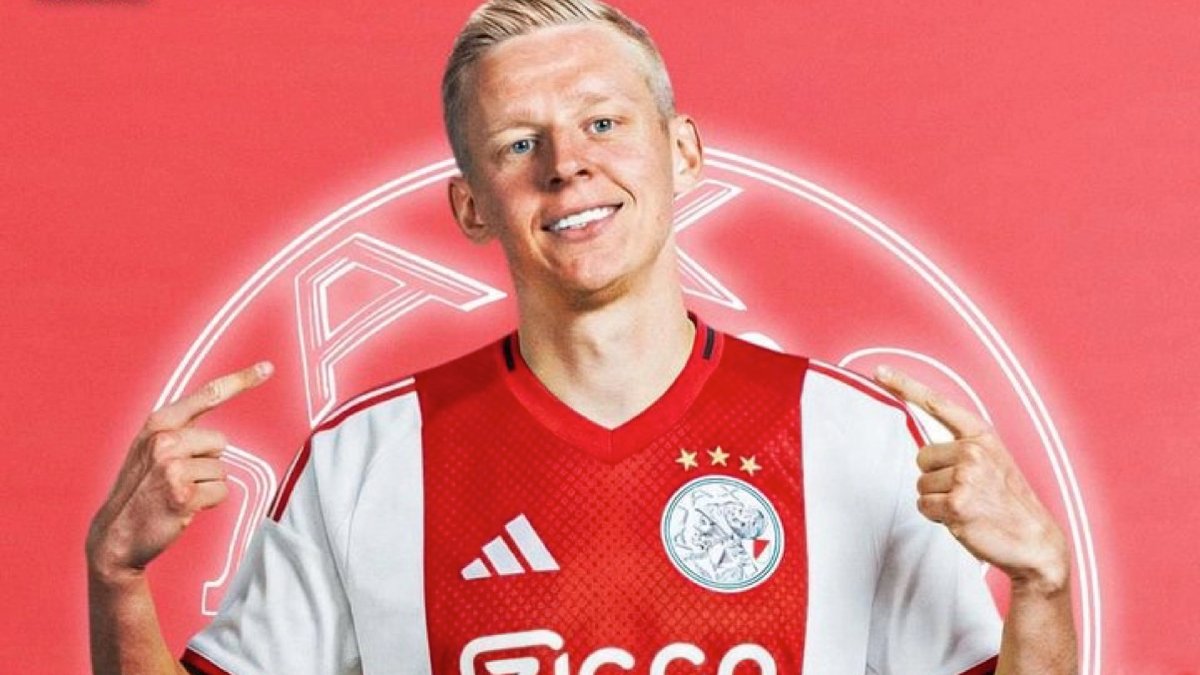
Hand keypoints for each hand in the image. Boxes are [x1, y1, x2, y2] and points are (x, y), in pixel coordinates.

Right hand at [86, 362, 273, 583]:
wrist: (115, 534)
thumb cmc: (141, 490)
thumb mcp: (150, 449)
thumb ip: (180, 431)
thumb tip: (219, 431)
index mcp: (157, 424)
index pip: (207, 395)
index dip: (241, 380)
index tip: (267, 368)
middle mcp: (163, 440)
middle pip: (220, 442)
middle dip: (208, 462)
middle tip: (178, 478)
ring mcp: (171, 466)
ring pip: (222, 470)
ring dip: (206, 485)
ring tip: (177, 493)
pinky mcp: (182, 493)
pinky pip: (221, 492)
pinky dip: (209, 502)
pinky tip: (182, 508)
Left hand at [873, 366, 1069, 594]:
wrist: (1034, 541)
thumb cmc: (1007, 503)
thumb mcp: (993, 463)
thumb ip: (962, 449)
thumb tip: (923, 451)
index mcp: (982, 436)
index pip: (938, 404)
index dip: (905, 385)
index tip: (880, 372)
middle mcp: (974, 452)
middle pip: (921, 457)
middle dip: (935, 477)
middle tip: (966, 492)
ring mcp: (966, 477)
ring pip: (921, 484)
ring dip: (938, 499)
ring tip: (969, 507)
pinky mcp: (957, 504)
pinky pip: (923, 505)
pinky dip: (936, 516)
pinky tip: (963, 519)